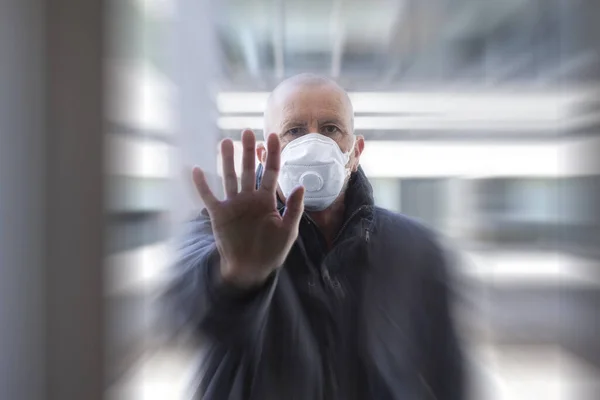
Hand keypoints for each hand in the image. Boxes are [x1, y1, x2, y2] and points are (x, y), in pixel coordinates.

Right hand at [192, 130, 304, 287]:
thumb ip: (294, 209)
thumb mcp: (288, 231)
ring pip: (229, 177)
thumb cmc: (272, 251)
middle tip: (247, 131)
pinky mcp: (219, 214)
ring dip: (227, 160)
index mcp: (267, 199)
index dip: (272, 154)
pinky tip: (196, 169)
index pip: (270, 172)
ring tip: (226, 141)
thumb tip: (300, 186)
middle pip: (249, 169)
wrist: (251, 269)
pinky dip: (201, 184)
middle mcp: (250, 198)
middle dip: (248, 151)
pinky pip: (208, 196)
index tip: (272, 136)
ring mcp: (233, 204)